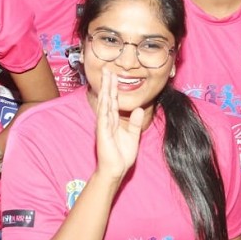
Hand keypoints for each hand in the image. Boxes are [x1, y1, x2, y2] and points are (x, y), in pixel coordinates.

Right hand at [95, 67, 143, 182]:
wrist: (115, 170)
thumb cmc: (121, 155)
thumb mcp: (133, 136)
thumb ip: (134, 122)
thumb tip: (137, 108)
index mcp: (113, 120)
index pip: (114, 101)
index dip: (114, 88)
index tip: (114, 75)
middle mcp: (107, 120)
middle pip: (108, 98)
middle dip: (108, 84)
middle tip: (108, 69)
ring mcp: (104, 125)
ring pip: (105, 103)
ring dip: (106, 90)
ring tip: (106, 77)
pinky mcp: (103, 132)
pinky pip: (104, 116)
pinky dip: (105, 106)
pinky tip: (105, 96)